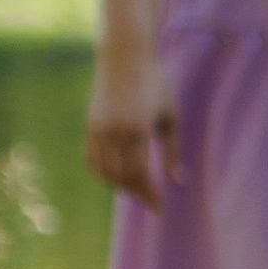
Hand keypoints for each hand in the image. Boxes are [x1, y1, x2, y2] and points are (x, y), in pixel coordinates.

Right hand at [85, 42, 180, 209]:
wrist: (124, 59)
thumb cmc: (154, 86)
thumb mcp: (170, 117)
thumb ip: (172, 151)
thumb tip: (178, 182)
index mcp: (138, 130)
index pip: (142, 174)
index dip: (150, 195)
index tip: (160, 209)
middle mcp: (115, 132)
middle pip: (123, 177)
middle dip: (138, 194)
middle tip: (151, 202)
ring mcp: (98, 130)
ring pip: (105, 172)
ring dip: (121, 186)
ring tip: (137, 192)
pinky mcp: (89, 127)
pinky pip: (92, 160)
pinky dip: (103, 175)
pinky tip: (117, 180)